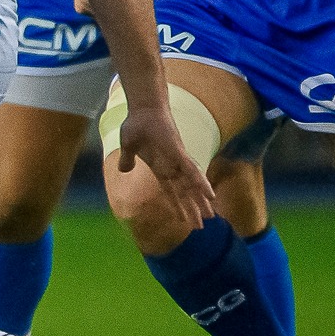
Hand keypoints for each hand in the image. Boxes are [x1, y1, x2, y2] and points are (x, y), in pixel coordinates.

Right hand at [116, 103, 217, 230]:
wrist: (143, 109)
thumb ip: (128, 160)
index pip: (170, 192)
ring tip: (211, 217)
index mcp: (159, 168)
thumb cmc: (137, 125)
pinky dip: (201, 184)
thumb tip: (123, 170)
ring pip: (191, 186)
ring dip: (200, 202)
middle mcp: (172, 167)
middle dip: (192, 209)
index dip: (176, 205)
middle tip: (201, 226)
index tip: (181, 220)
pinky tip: (210, 195)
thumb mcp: (128, 147)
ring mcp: (177, 161)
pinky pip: (192, 172)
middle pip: (184, 193)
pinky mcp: (179, 153)